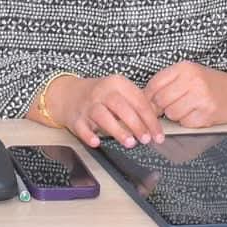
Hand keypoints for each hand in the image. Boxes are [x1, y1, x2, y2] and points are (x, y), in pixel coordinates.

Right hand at [47, 74, 163, 148]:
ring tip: (129, 143)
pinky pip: (81, 127)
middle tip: (145, 140)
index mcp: (118, 84)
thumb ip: (137, 104)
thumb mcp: (120, 92)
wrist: (69, 94)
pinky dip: (89, 135)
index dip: (150, 120)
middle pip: (122, 108)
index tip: (158, 136)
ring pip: (103, 116)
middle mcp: (102, 92)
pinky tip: (97, 142)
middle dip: (136, 125)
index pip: (139, 101)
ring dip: (117, 130)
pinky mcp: (75, 118)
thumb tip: (155, 125)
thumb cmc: (102, 96)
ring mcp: (87, 105)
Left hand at [144, 61, 226, 127]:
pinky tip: (198, 113)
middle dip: (162, 108)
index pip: (154, 84)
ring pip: (171, 114)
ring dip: (176, 115)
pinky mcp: (207, 114)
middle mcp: (193, 80)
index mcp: (185, 68)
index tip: (152, 103)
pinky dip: (188, 122)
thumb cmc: (211, 84)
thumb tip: (144, 102)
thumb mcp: (190, 74)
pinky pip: (185, 123)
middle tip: (173, 105)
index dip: (148, 97)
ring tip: (188, 108)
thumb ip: (168, 83)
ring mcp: (201, 98)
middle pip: (160, 101)